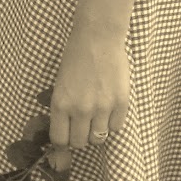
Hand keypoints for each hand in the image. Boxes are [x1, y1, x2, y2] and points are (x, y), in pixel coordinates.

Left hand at [46, 22, 129, 173]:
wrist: (98, 38)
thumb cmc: (76, 57)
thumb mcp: (60, 84)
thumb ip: (63, 108)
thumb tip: (66, 130)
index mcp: (61, 104)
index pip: (60, 140)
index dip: (63, 141)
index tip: (67, 136)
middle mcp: (80, 109)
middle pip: (80, 143)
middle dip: (80, 136)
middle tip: (83, 125)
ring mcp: (102, 107)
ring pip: (98, 138)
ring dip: (97, 130)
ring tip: (97, 115)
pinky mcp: (120, 102)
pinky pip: (116, 127)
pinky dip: (113, 122)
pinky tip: (110, 107)